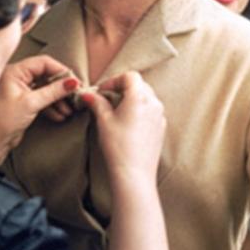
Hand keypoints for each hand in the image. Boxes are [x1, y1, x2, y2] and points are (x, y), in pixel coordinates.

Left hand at [0, 56, 79, 165]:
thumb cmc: (4, 121)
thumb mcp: (31, 104)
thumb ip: (53, 91)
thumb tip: (72, 82)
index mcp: (15, 72)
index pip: (44, 63)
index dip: (61, 71)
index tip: (74, 81)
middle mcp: (18, 77)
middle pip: (47, 75)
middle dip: (61, 87)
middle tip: (75, 95)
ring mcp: (21, 89)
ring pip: (46, 88)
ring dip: (58, 99)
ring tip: (69, 110)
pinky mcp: (24, 101)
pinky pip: (42, 98)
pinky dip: (51, 106)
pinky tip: (60, 115)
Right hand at [80, 71, 165, 188]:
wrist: (134, 173)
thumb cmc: (118, 146)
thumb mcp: (104, 121)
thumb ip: (97, 103)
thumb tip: (88, 95)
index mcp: (140, 97)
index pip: (130, 76)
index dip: (114, 80)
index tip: (102, 91)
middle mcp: (154, 103)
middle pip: (139, 85)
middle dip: (123, 88)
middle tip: (107, 99)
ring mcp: (160, 115)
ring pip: (147, 97)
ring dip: (132, 98)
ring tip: (117, 111)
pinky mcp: (161, 127)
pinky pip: (151, 111)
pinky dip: (140, 110)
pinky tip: (128, 123)